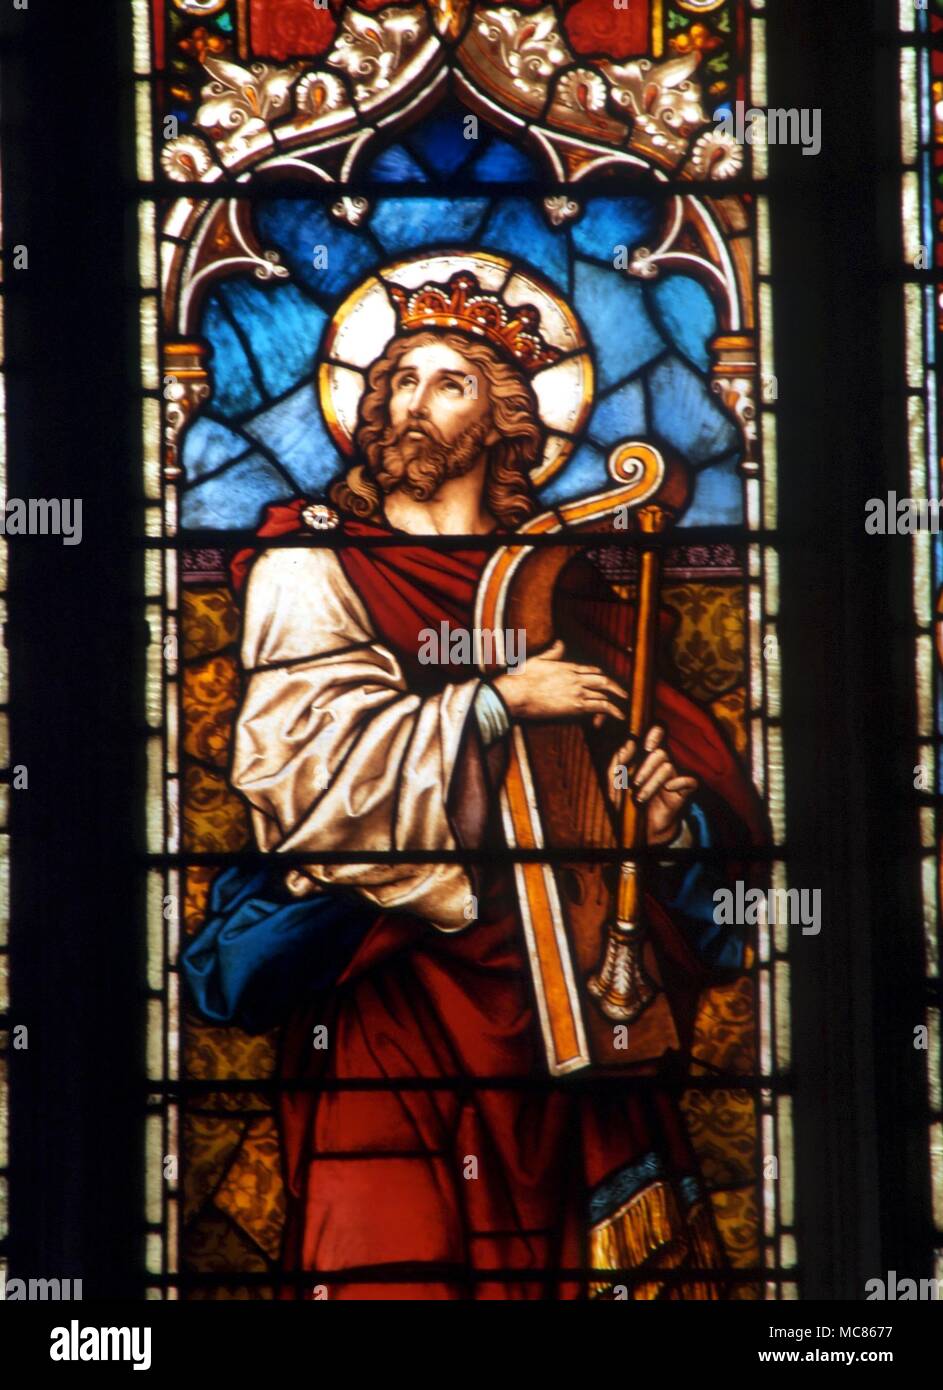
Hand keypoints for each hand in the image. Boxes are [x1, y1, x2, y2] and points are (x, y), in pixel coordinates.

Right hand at [493, 640, 627, 727]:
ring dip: (615, 701)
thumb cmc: (521, 678)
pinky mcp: (575, 705)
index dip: (601, 677)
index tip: (606, 682)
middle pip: (602, 680)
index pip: (591, 670)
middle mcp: (576, 677)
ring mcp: (577, 691)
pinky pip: (600, 706)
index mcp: (567, 666)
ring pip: (604, 693)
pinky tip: (618, 716)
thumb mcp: (538, 660)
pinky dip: (612, 711)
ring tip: (622, 710)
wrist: (516, 693)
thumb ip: (552, 652)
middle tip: (623, 694)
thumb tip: (560, 643)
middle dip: (615, 687)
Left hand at [607, 724, 697, 846]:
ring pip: (668, 767)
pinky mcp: (685, 790)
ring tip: (640, 798)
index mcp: (646, 756)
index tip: (646, 746)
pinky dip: (680, 782)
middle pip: (660, 752)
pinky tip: (669, 789)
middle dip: (645, 768)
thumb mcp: (614, 784)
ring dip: (652, 783)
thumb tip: (629, 743)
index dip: (655, 733)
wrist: (641, 827)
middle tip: (634, 783)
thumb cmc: (627, 802)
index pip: (657, 734)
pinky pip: (691, 780)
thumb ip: (616, 763)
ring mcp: (675, 775)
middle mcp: (662, 762)